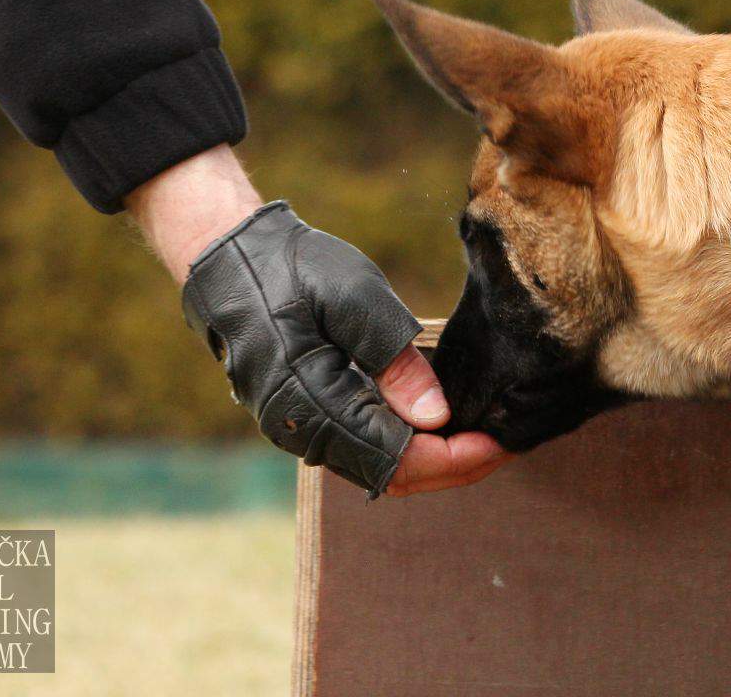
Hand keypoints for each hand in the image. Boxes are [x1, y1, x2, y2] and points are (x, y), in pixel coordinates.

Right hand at [127, 147, 507, 495]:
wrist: (228, 255)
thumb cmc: (291, 268)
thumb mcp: (354, 298)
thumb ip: (395, 360)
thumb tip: (436, 418)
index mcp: (310, 404)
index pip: (396, 459)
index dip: (454, 459)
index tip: (498, 442)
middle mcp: (300, 430)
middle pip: (389, 474)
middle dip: (451, 467)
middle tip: (502, 442)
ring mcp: (298, 426)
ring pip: (375, 466)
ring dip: (430, 459)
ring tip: (480, 434)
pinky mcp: (302, 414)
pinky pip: (359, 447)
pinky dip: (403, 444)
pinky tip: (436, 423)